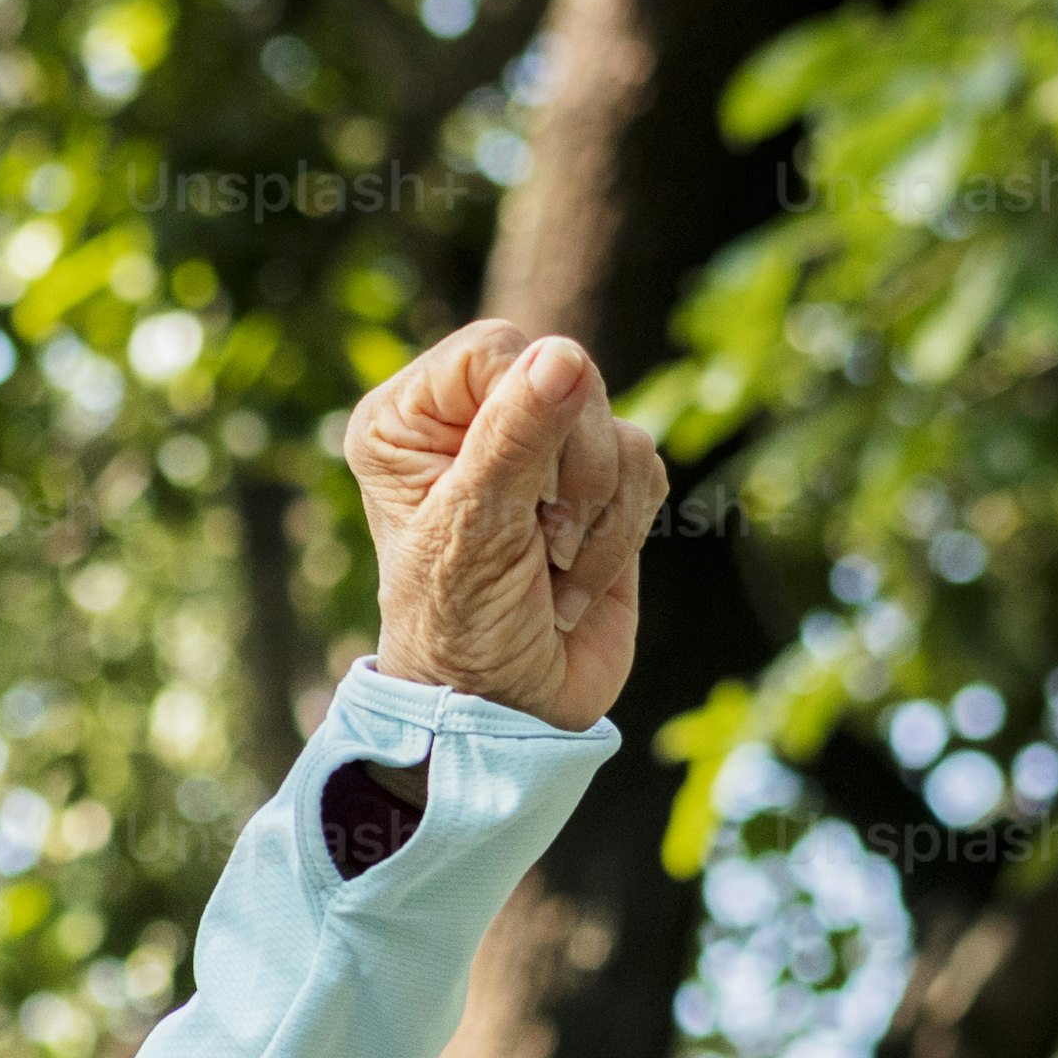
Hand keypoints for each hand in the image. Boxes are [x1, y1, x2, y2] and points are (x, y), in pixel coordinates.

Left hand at [344, 324, 671, 729]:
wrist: (510, 708)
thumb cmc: (461, 626)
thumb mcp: (476, 530)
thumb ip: (516, 438)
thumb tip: (563, 356)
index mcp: (410, 419)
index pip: (496, 349)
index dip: (525, 410)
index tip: (514, 491)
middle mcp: (474, 421)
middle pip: (568, 377)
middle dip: (569, 472)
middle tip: (538, 541)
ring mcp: (542, 450)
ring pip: (616, 428)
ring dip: (595, 515)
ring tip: (551, 570)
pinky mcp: (601, 484)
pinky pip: (646, 464)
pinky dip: (623, 530)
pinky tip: (577, 579)